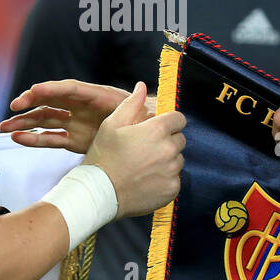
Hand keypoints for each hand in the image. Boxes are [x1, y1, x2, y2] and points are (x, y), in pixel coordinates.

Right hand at [0, 79, 152, 153]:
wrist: (148, 137)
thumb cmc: (145, 119)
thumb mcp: (141, 111)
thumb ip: (136, 103)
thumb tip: (140, 89)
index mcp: (96, 96)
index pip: (70, 89)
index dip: (52, 89)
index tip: (34, 90)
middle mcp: (81, 107)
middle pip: (52, 102)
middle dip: (32, 103)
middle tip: (14, 107)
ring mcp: (76, 123)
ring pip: (46, 120)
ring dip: (26, 121)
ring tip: (5, 127)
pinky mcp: (75, 140)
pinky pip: (51, 138)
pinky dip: (35, 139)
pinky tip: (18, 139)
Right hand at [82, 81, 185, 217]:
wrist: (100, 192)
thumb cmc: (103, 156)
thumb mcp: (112, 124)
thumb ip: (131, 104)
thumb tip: (141, 86)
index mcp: (157, 130)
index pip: (179, 118)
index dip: (169, 122)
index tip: (158, 129)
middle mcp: (169, 149)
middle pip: (180, 139)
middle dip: (167, 141)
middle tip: (146, 150)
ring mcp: (172, 170)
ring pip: (178, 160)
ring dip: (167, 161)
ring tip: (144, 166)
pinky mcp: (172, 188)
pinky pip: (175, 179)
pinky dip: (165, 179)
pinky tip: (146, 180)